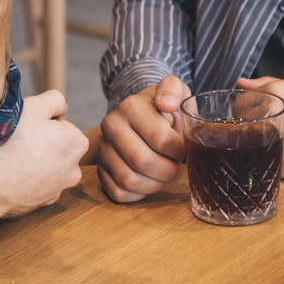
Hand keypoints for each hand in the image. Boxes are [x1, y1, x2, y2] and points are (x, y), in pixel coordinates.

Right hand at [0, 90, 87, 219]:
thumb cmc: (12, 142)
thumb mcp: (35, 106)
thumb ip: (55, 100)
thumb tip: (61, 108)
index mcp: (77, 143)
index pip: (61, 126)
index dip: (42, 124)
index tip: (28, 128)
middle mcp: (73, 169)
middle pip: (56, 148)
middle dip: (42, 144)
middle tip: (19, 142)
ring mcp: (58, 189)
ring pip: (46, 168)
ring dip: (34, 163)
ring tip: (13, 158)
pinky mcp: (42, 204)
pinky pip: (35, 185)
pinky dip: (26, 180)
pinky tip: (11, 175)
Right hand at [99, 76, 189, 203]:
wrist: (143, 116)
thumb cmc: (165, 108)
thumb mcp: (175, 90)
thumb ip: (173, 90)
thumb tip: (166, 103)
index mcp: (130, 107)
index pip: (160, 139)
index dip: (178, 149)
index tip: (182, 147)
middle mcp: (111, 127)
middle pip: (142, 162)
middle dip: (167, 170)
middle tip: (175, 164)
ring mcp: (103, 149)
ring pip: (129, 181)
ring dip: (155, 184)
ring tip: (163, 173)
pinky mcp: (100, 170)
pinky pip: (118, 193)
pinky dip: (138, 194)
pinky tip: (148, 181)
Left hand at [236, 77, 283, 182]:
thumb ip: (266, 84)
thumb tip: (241, 84)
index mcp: (273, 93)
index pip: (238, 104)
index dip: (247, 112)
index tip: (262, 117)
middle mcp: (271, 115)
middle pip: (238, 126)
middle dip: (249, 130)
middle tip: (273, 132)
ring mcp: (275, 142)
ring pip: (247, 148)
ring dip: (256, 148)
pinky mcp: (283, 166)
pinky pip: (262, 166)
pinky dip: (269, 165)